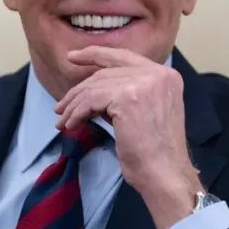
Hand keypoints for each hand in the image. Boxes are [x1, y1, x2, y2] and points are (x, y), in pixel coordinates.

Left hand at [54, 46, 203, 228]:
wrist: (165, 173)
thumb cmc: (156, 152)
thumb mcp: (147, 112)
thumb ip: (128, 94)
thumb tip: (94, 93)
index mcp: (166, 75)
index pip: (124, 57)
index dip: (96, 54)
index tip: (73, 57)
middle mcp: (158, 74)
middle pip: (106, 73)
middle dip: (79, 89)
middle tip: (61, 106)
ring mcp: (144, 83)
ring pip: (96, 87)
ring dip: (75, 105)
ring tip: (63, 120)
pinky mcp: (128, 97)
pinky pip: (91, 100)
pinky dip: (77, 113)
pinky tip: (71, 125)